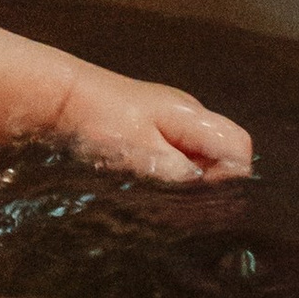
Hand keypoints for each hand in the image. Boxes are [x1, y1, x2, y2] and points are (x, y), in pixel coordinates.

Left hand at [51, 64, 250, 185]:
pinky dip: (169, 173)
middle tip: (176, 199)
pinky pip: (177, 157)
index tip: (200, 196)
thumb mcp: (143, 155)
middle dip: (208, 184)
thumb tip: (210, 192)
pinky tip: (145, 180)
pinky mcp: (153, 130)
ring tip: (156, 190)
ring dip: (186, 181)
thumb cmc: (99, 123)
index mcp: (192, 117)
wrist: (59, 98)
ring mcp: (171, 122)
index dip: (230, 179)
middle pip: (223, 157)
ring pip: (200, 160)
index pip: (240, 150)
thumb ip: (182, 174)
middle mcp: (188, 117)